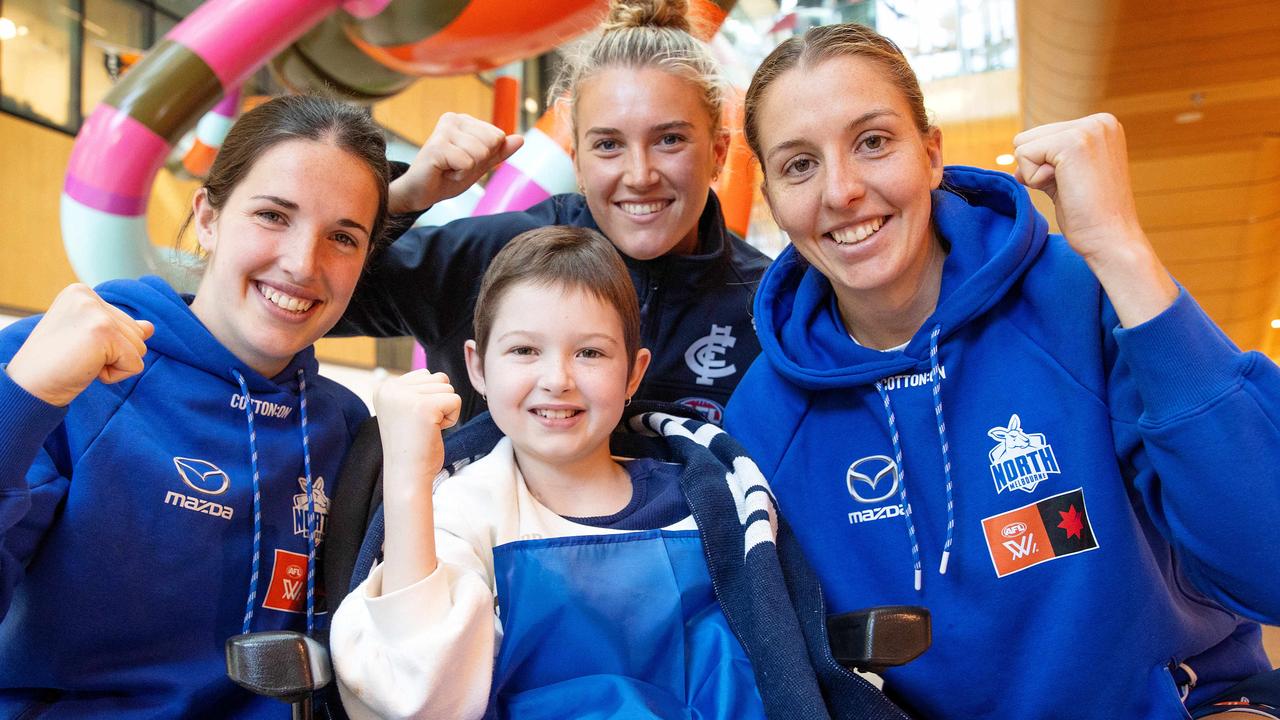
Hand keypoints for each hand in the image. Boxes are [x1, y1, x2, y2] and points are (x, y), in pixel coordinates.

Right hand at [6, 284, 154, 405]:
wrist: (29, 386)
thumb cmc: (56, 363)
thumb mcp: (89, 339)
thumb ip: (119, 329)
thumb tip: (150, 327)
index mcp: (81, 292)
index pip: (126, 322)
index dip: (107, 345)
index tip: (75, 347)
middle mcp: (88, 296)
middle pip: (137, 333)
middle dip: (114, 354)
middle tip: (78, 356)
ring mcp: (96, 312)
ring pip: (140, 348)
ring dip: (114, 364)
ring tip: (82, 361)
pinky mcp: (104, 332)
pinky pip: (136, 364)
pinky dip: (115, 376)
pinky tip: (87, 369)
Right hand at [373, 370, 461, 480]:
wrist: (407, 476)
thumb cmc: (412, 446)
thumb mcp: (406, 410)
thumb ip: (417, 390)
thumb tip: (439, 376)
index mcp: (384, 388)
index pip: (425, 374)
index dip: (429, 399)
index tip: (413, 421)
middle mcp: (390, 388)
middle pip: (438, 378)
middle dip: (439, 403)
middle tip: (421, 426)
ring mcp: (405, 396)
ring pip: (448, 387)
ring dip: (445, 410)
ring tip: (427, 429)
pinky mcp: (424, 407)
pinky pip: (455, 400)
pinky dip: (451, 418)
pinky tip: (434, 432)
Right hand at [388, 112, 523, 213]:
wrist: (421, 193)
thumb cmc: (447, 176)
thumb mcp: (480, 164)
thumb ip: (499, 152)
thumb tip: (521, 139)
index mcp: (464, 120)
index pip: (498, 136)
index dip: (486, 157)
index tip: (464, 161)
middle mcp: (453, 119)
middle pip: (492, 142)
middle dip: (478, 163)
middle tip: (456, 166)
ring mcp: (443, 131)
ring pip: (480, 153)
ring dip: (467, 170)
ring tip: (449, 169)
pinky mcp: (436, 146)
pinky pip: (467, 163)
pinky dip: (459, 175)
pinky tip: (443, 172)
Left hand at [1013, 114, 1176, 325]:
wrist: (1111, 239)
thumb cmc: (1089, 215)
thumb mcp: (1068, 177)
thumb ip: (1047, 161)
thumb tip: (1016, 159)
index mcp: (1100, 125)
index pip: (1041, 136)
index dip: (1043, 167)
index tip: (1074, 184)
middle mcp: (1098, 121)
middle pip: (1028, 137)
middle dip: (1036, 169)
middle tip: (1070, 188)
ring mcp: (1088, 129)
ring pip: (1023, 146)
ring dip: (1036, 174)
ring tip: (1069, 188)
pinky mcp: (1073, 143)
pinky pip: (1024, 155)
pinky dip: (1035, 179)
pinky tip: (1065, 190)